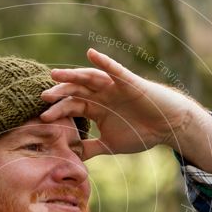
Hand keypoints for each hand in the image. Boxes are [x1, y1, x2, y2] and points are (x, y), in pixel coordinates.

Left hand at [40, 48, 203, 158]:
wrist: (168, 127)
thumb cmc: (141, 133)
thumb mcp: (110, 145)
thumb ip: (91, 148)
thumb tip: (72, 157)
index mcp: (96, 108)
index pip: (72, 107)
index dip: (58, 111)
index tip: (43, 119)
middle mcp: (102, 95)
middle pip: (76, 91)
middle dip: (60, 93)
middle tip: (43, 96)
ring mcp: (114, 86)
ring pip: (89, 78)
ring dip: (73, 75)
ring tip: (56, 74)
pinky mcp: (129, 82)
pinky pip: (114, 70)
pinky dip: (103, 62)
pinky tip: (91, 54)